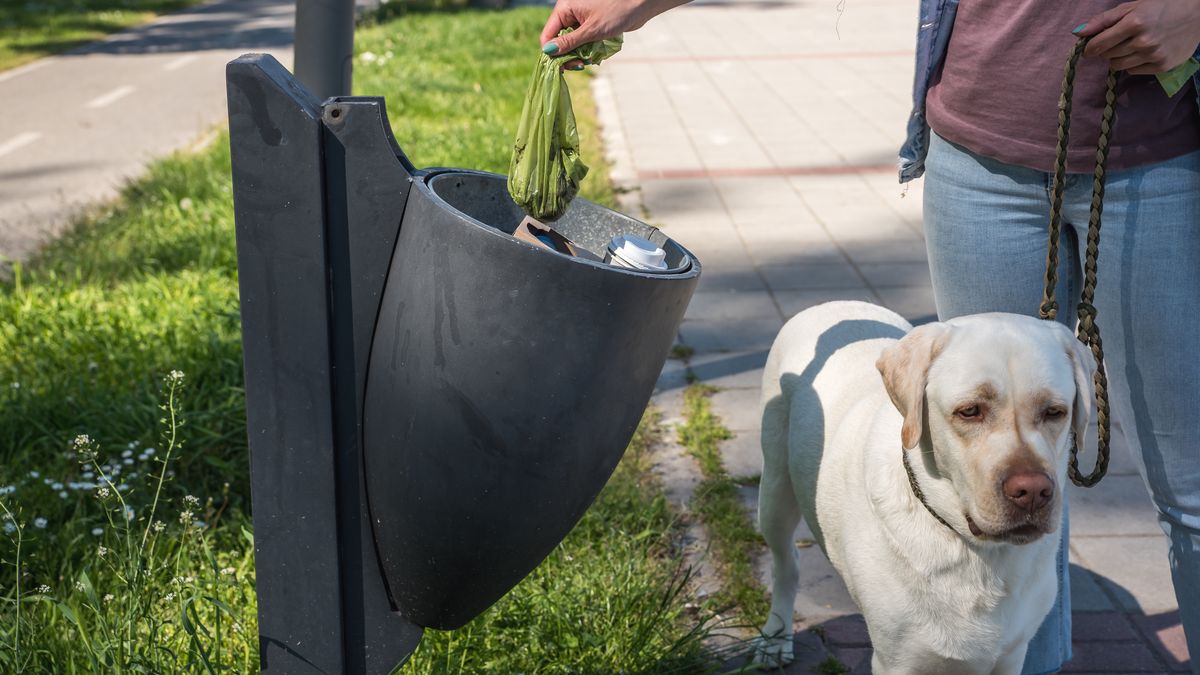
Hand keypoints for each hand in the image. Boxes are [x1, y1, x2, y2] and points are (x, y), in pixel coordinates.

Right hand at [540, 0, 687, 62]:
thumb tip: (549, 51)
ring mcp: (580, 19)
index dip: (552, 51)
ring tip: (589, 60)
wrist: (640, 4)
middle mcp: (570, 12)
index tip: (561, 67)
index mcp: (565, 8)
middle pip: (559, 40)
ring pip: (571, 43)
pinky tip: (594, 54)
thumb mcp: (591, 30)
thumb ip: (569, 42)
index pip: (548, 34)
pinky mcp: (591, 25)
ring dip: (578, 54)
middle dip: (567, 55)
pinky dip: (586, 49)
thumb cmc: (617, 12)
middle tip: (579, 66)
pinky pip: (582, 41)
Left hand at [1077, 0, 1199, 74]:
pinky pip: (1133, 72)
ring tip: (1130, 46)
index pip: (1098, 44)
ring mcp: (1153, 55)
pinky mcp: (1162, 67)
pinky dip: (1132, 64)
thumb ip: (1103, 20)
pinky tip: (1142, 53)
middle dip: (1107, 50)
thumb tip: (1077, 33)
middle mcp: (1143, 41)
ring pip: (1118, 66)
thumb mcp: (1132, 7)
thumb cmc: (1161, 7)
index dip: (1090, 47)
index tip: (1089, 48)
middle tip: (1118, 41)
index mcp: (1134, 23)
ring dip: (1118, 58)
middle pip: (1107, 55)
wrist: (1197, 13)